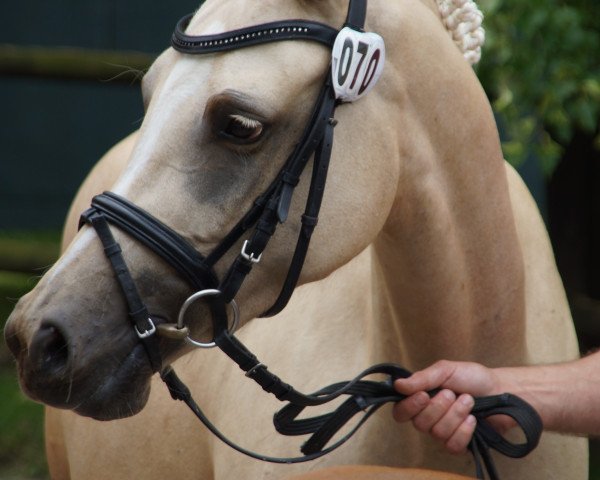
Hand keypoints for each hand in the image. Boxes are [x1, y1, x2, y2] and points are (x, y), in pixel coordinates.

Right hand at [392, 360, 513, 453]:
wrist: (501, 390)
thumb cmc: (472, 377)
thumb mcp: (446, 370)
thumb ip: (422, 378)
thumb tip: (397, 385)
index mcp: (420, 399)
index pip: (400, 412)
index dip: (409, 407)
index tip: (424, 395)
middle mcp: (428, 418)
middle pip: (419, 424)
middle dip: (439, 407)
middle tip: (452, 393)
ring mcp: (443, 433)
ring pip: (438, 433)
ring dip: (456, 415)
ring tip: (468, 401)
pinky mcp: (459, 445)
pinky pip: (453, 445)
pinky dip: (464, 430)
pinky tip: (473, 420)